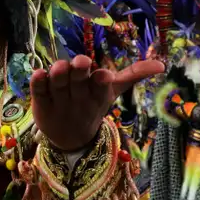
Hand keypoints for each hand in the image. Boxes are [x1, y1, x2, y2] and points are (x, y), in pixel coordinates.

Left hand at [30, 55, 163, 151]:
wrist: (70, 138)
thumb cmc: (93, 105)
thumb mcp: (113, 91)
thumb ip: (134, 75)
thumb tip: (162, 65)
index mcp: (97, 95)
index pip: (101, 87)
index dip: (101, 81)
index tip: (104, 74)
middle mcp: (78, 98)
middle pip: (78, 82)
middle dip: (79, 71)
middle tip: (81, 62)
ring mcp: (58, 101)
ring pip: (57, 84)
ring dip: (58, 73)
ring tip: (60, 66)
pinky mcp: (41, 103)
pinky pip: (39, 92)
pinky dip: (37, 83)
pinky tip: (38, 73)